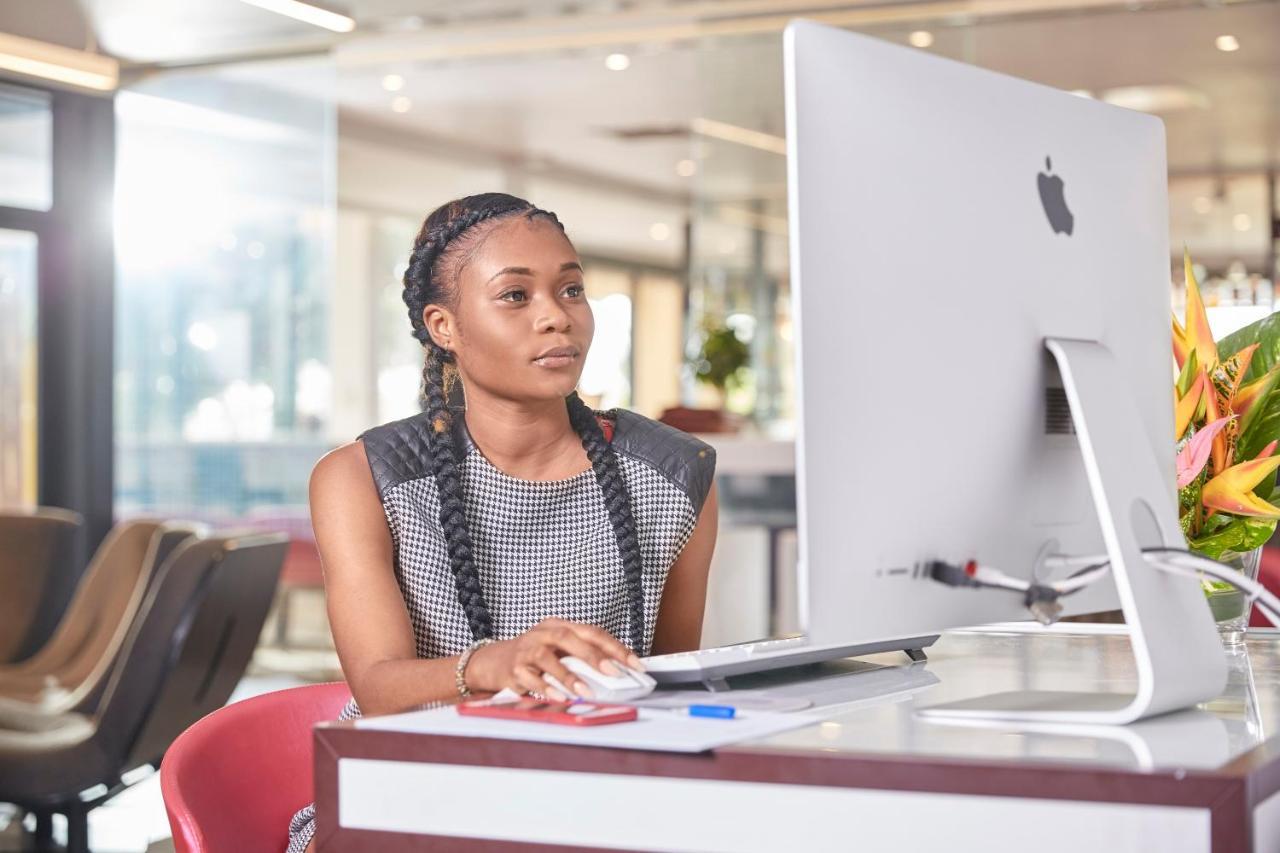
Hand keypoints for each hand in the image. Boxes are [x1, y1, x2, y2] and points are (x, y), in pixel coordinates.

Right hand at [464, 618, 643, 700]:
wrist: (492, 661)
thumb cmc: (533, 655)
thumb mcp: (559, 650)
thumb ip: (583, 657)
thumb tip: (617, 673)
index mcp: (559, 625)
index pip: (591, 631)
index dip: (615, 647)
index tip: (634, 664)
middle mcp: (543, 634)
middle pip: (569, 638)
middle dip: (594, 656)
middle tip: (614, 672)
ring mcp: (527, 650)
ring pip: (548, 658)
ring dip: (569, 675)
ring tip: (586, 690)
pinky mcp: (514, 669)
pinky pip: (530, 678)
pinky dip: (546, 688)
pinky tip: (559, 696)